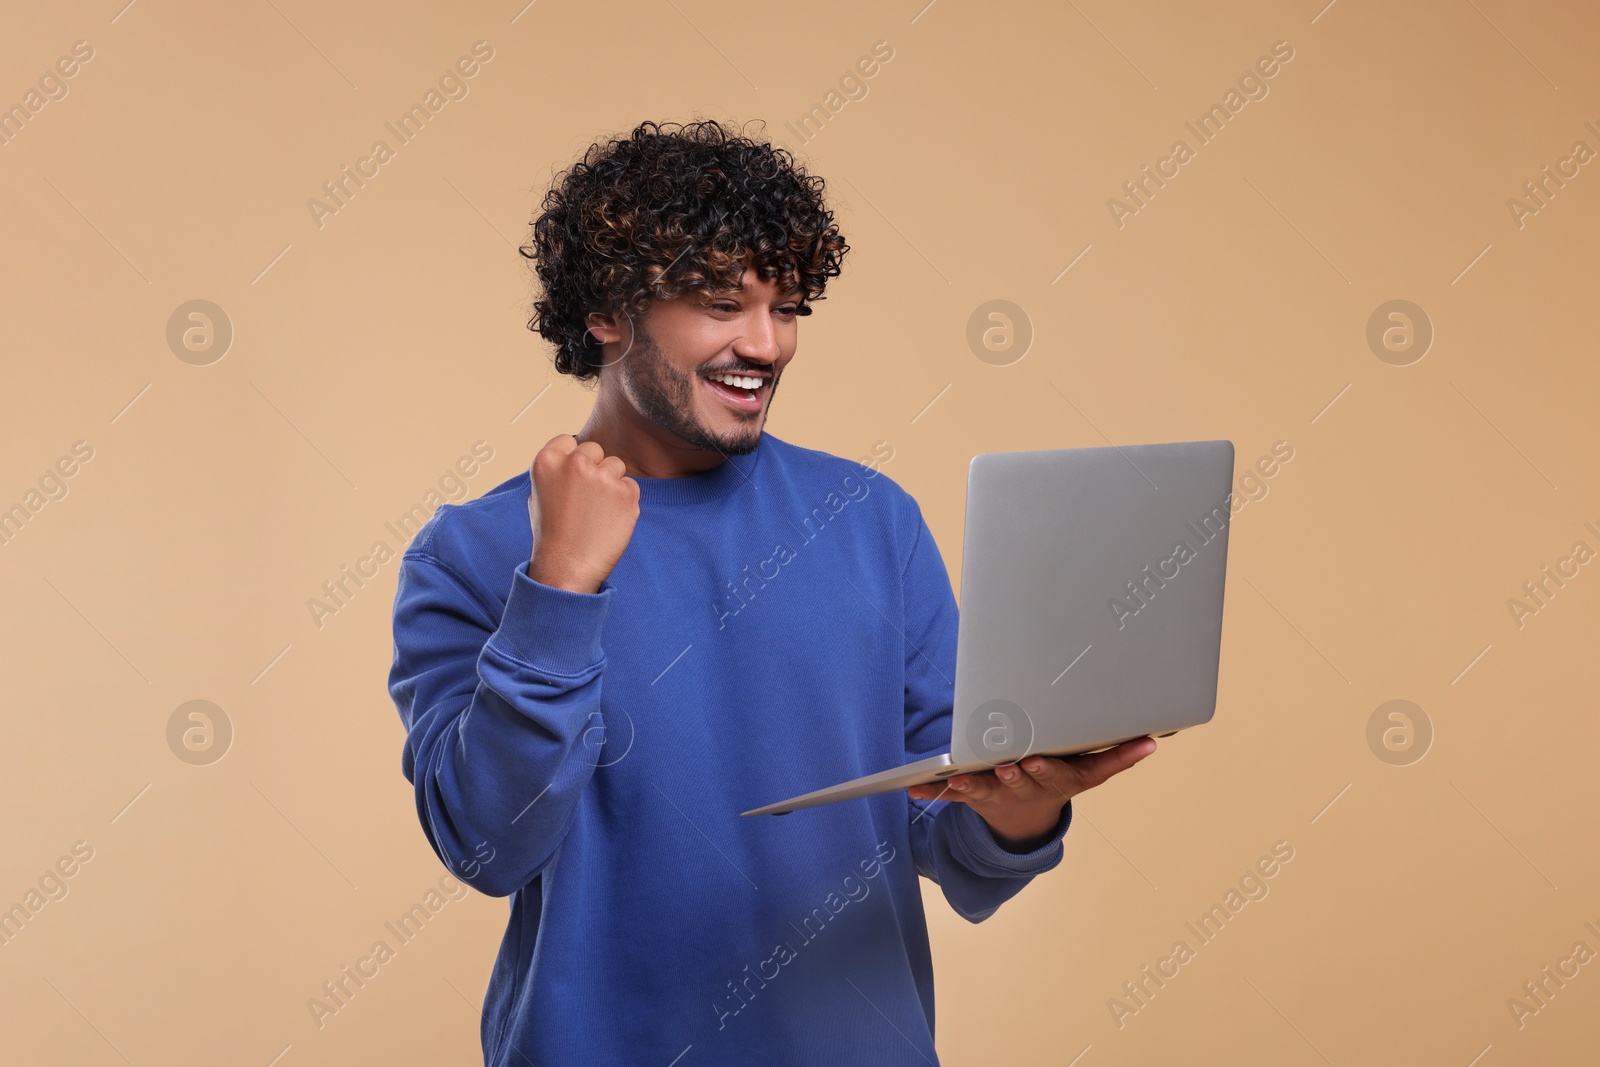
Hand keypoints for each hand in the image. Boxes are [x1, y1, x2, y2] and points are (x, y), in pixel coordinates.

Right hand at [527, 434, 639, 593]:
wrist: (567, 567)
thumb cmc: (552, 534)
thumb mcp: (537, 494)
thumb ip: (555, 470)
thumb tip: (572, 454)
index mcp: (547, 460)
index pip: (570, 441)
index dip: (574, 459)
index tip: (574, 478)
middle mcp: (575, 463)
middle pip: (596, 450)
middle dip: (594, 468)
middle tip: (586, 499)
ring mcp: (602, 477)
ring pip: (616, 466)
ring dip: (611, 483)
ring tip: (597, 511)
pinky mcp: (625, 493)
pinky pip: (632, 486)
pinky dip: (625, 500)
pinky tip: (610, 519)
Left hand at [907, 737, 1156, 851]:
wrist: (1025, 820)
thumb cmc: (1059, 780)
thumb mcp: (1089, 773)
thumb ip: (1118, 756)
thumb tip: (1152, 741)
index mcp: (1053, 779)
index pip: (1050, 774)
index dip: (1042, 770)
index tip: (1035, 761)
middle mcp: (1023, 787)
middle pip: (1016, 780)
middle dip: (1009, 773)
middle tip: (1003, 763)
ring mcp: (995, 792)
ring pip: (979, 788)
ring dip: (966, 784)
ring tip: (952, 779)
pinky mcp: (970, 794)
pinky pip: (947, 793)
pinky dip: (930, 791)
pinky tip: (910, 789)